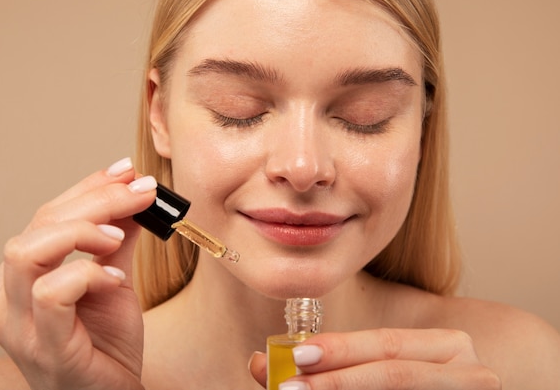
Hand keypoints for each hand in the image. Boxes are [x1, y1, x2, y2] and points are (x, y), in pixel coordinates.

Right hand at [0, 158, 155, 389]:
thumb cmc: (106, 345)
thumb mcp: (114, 281)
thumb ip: (118, 240)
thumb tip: (133, 194)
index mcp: (21, 277)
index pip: (46, 216)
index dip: (87, 187)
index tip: (127, 171)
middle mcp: (7, 297)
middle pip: (38, 224)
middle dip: (96, 199)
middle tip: (141, 192)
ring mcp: (17, 324)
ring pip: (28, 250)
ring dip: (82, 232)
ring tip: (119, 238)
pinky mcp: (41, 346)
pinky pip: (52, 293)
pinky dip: (88, 275)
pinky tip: (116, 280)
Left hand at [250, 328, 501, 388]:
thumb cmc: (412, 387)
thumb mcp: (370, 374)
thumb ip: (324, 369)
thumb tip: (258, 362)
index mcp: (447, 347)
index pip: (387, 343)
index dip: (341, 348)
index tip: (294, 357)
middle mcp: (470, 370)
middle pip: (396, 371)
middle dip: (339, 381)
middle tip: (290, 387)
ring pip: (402, 389)